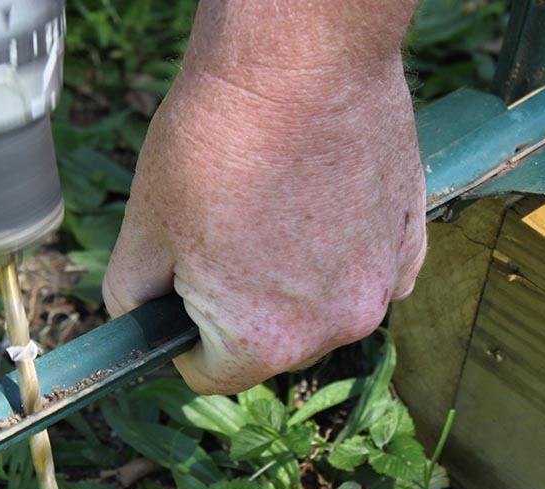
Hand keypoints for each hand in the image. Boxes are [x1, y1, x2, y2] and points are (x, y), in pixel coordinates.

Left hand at [102, 1, 424, 394]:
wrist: (298, 60)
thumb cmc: (217, 139)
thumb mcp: (143, 227)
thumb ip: (133, 297)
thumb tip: (140, 317)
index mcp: (264, 340)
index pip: (207, 372)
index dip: (178, 335)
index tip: (176, 296)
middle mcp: (336, 327)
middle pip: (266, 343)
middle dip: (236, 306)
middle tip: (221, 233)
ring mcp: (382, 283)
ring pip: (317, 307)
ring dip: (289, 278)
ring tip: (268, 207)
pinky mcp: (411, 239)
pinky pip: (363, 271)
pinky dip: (338, 251)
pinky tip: (317, 202)